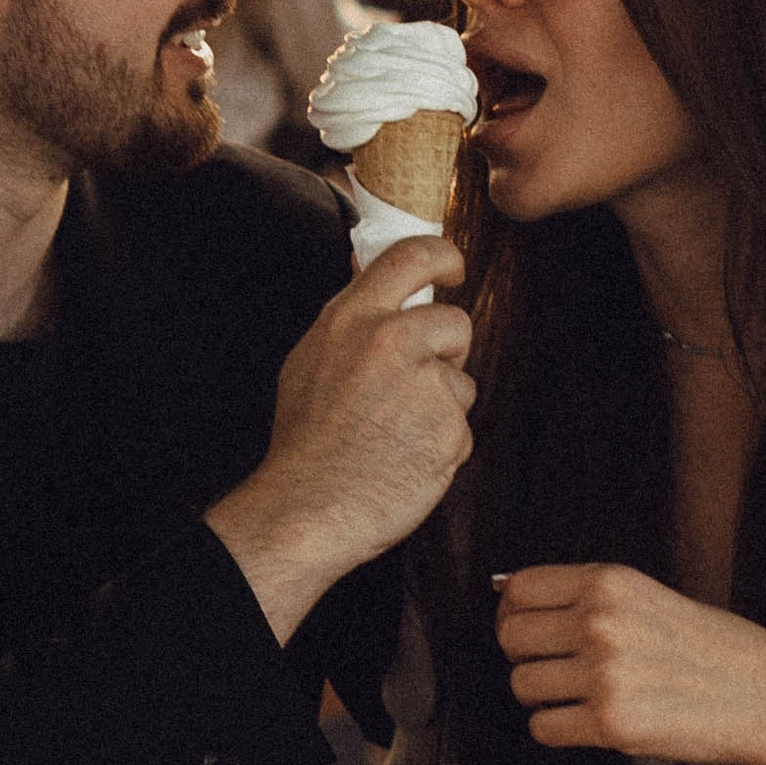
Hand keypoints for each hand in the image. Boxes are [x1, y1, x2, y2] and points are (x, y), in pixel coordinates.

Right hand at [205, 239, 472, 640]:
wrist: (306, 509)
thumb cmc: (305, 440)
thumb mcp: (312, 358)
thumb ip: (352, 317)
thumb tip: (370, 270)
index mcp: (352, 319)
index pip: (414, 255)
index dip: (445, 256)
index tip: (453, 269)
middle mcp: (391, 343)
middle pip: (455, 322)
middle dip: (447, 350)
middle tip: (416, 381)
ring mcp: (425, 387)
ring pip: (460, 380)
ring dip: (441, 404)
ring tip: (396, 431)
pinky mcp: (449, 430)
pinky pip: (460, 426)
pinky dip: (440, 443)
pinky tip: (405, 458)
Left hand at [497, 564, 765, 764]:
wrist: (762, 691)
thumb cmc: (707, 645)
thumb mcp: (645, 595)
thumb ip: (583, 595)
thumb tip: (505, 594)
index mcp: (609, 582)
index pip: (518, 590)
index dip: (514, 613)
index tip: (529, 630)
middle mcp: (601, 621)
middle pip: (511, 638)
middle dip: (526, 656)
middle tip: (558, 668)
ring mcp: (604, 673)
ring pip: (522, 685)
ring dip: (543, 696)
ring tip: (581, 696)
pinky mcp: (610, 723)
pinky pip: (543, 728)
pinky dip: (558, 729)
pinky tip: (590, 721)